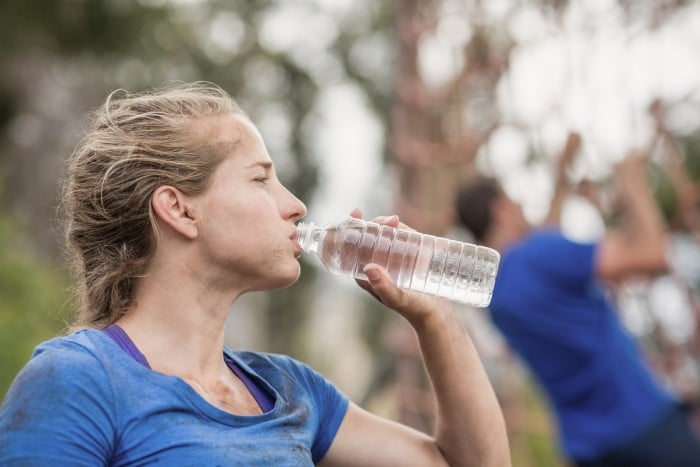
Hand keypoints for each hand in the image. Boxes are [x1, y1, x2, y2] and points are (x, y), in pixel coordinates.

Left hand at [348, 208, 449, 326]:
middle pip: (368, 238)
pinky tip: (401, 225)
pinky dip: (399, 228)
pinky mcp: (407, 256)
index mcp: (365, 275)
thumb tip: (368, 267)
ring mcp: (392, 260)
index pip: (352, 249)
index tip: (356, 213)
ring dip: (386, 224)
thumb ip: (384, 287)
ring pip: (384, 235)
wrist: (436, 314)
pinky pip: (400, 237)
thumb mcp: (398, 299)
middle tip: (387, 221)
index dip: (350, 229)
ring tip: (395, 222)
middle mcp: (377, 265)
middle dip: (373, 224)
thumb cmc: (414, 309)